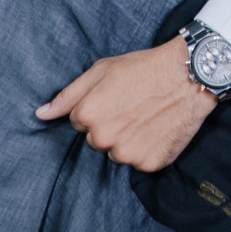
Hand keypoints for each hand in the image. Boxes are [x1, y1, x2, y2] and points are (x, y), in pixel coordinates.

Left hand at [35, 37, 214, 170]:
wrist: (189, 76)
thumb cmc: (145, 68)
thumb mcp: (102, 70)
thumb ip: (68, 95)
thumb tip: (41, 114)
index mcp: (88, 116)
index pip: (80, 122)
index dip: (98, 108)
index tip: (117, 97)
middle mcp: (104, 139)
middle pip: (98, 140)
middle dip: (111, 126)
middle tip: (133, 106)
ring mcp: (128, 154)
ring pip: (118, 152)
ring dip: (128, 140)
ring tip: (147, 116)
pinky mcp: (150, 163)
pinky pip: (140, 161)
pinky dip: (148, 148)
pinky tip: (159, 128)